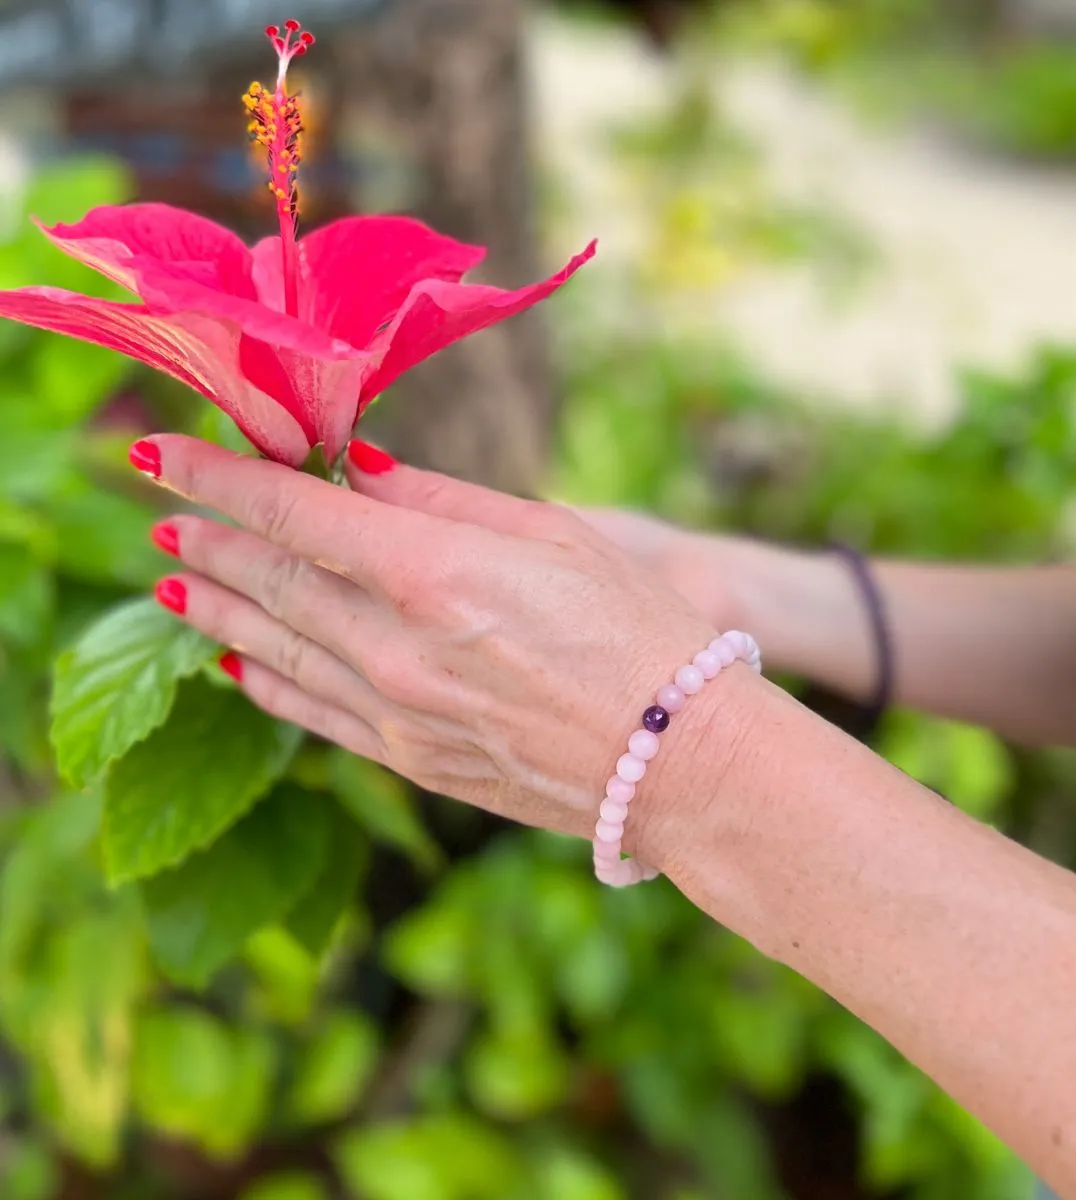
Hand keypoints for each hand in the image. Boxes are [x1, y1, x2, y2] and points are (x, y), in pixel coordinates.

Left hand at [138, 437, 760, 865]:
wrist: (684, 763)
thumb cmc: (642, 629)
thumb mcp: (554, 535)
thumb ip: (442, 500)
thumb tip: (359, 467)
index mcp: (435, 571)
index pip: (294, 512)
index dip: (217, 477)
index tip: (159, 451)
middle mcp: (397, 646)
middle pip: (273, 582)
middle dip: (209, 542)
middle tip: (161, 516)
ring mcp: (399, 714)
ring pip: (278, 651)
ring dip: (218, 612)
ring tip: (170, 585)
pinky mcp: (413, 762)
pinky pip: (316, 716)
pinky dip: (267, 684)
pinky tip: (234, 667)